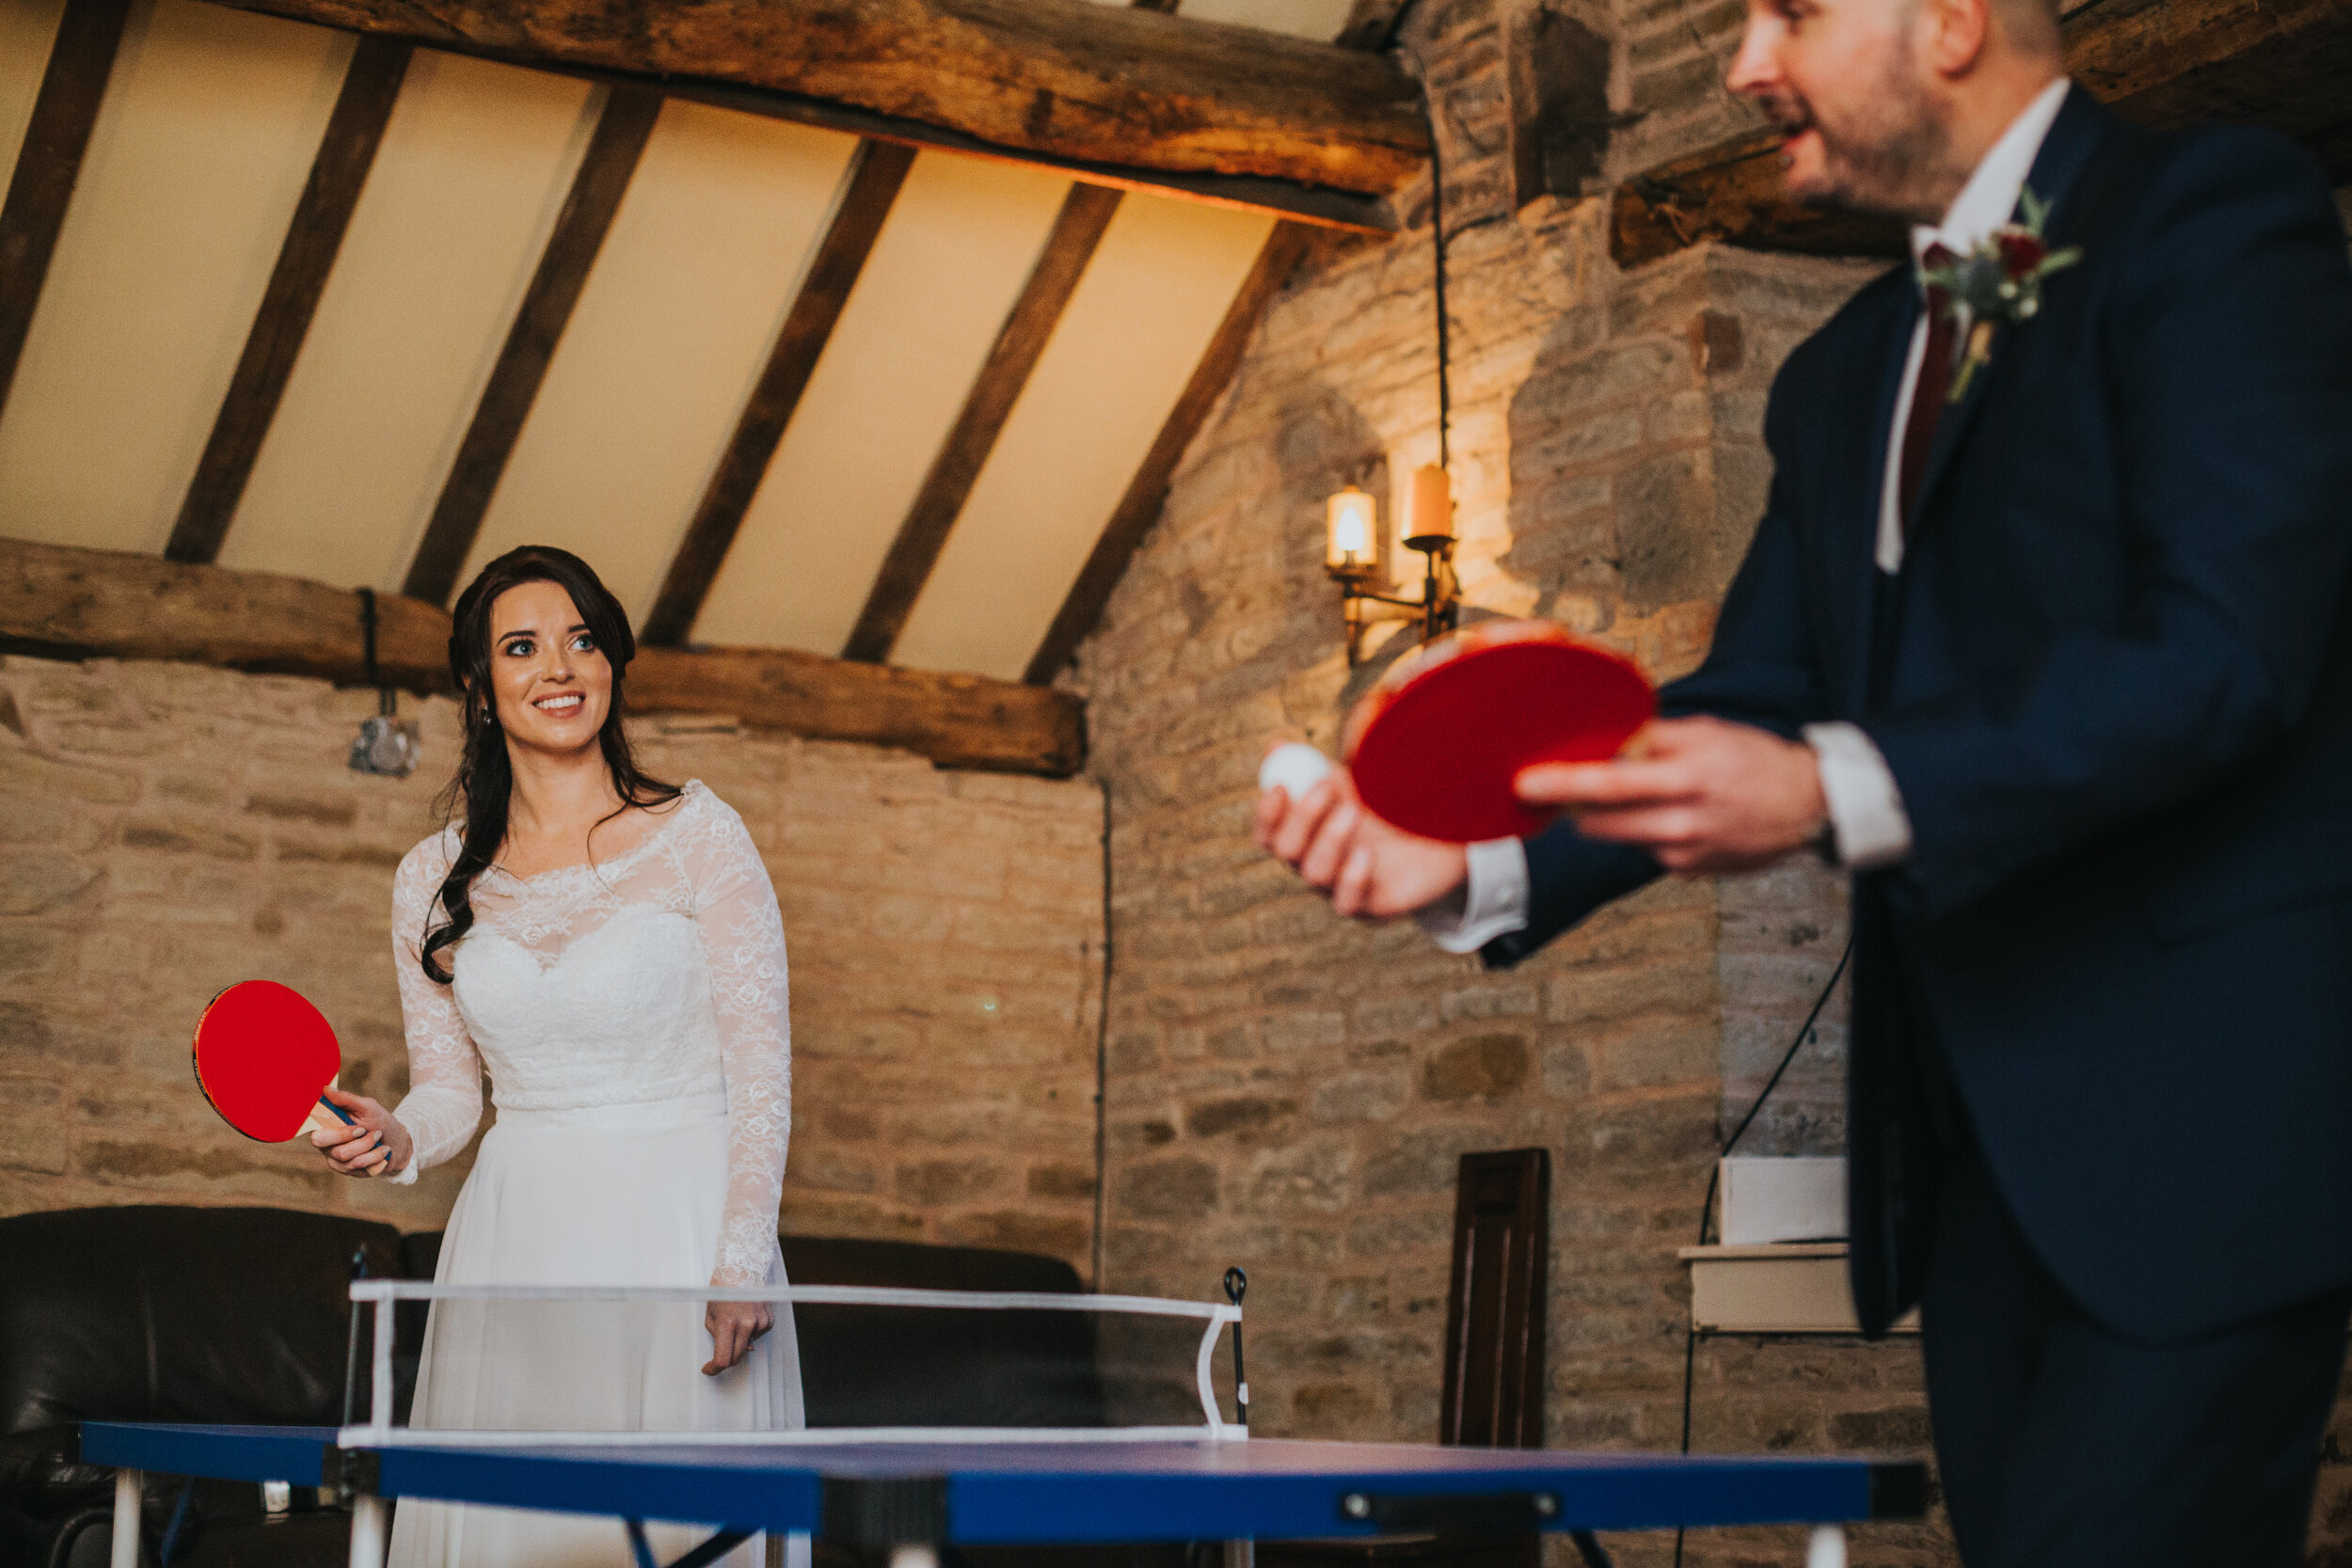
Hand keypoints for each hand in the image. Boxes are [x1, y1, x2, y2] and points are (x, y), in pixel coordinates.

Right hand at [309, 1088, 409, 1177]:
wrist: (397, 1142)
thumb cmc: (380, 1122)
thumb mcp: (367, 1107)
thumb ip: (347, 1099)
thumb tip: (325, 1089)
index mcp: (327, 1128)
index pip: (316, 1135)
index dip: (337, 1133)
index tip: (359, 1128)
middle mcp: (327, 1146)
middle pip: (332, 1149)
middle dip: (359, 1142)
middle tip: (373, 1133)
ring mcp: (336, 1161)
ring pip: (349, 1159)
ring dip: (371, 1147)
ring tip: (380, 1139)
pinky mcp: (348, 1171)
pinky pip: (360, 1167)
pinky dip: (376, 1156)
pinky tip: (382, 1151)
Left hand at [703, 1298, 773, 1375]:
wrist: (742, 1270)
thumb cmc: (722, 1291)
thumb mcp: (711, 1314)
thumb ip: (718, 1336)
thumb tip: (735, 1350)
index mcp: (728, 1322)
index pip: (723, 1358)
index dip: (714, 1368)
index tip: (709, 1369)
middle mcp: (746, 1324)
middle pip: (737, 1357)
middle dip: (726, 1359)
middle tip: (719, 1352)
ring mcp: (759, 1322)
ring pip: (748, 1346)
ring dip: (740, 1341)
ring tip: (735, 1320)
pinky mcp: (768, 1320)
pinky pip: (758, 1336)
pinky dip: (751, 1332)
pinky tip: (746, 1317)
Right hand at [1254, 762, 1468, 919]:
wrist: (1445, 836)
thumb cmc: (1391, 806)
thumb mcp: (1355, 780)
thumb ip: (1316, 766)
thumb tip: (1277, 747)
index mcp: (1307, 836)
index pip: (1269, 833)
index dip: (1268, 813)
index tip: (1281, 786)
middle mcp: (1316, 864)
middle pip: (1287, 851)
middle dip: (1302, 817)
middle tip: (1326, 787)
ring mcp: (1339, 888)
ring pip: (1314, 873)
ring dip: (1329, 839)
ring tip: (1356, 811)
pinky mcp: (1369, 907)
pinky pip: (1346, 901)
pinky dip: (1351, 877)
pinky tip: (1367, 854)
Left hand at [1516, 715, 1826, 874]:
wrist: (1808, 807)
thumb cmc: (1754, 761)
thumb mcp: (1707, 734)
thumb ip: (1654, 737)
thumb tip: (1605, 736)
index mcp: (1687, 776)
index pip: (1612, 782)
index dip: (1564, 783)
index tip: (1526, 781)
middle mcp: (1683, 819)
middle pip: (1602, 821)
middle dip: (1566, 806)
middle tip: (1538, 791)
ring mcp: (1684, 851)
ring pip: (1617, 836)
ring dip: (1601, 818)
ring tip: (1616, 795)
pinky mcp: (1686, 871)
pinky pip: (1644, 848)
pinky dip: (1641, 831)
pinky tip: (1664, 815)